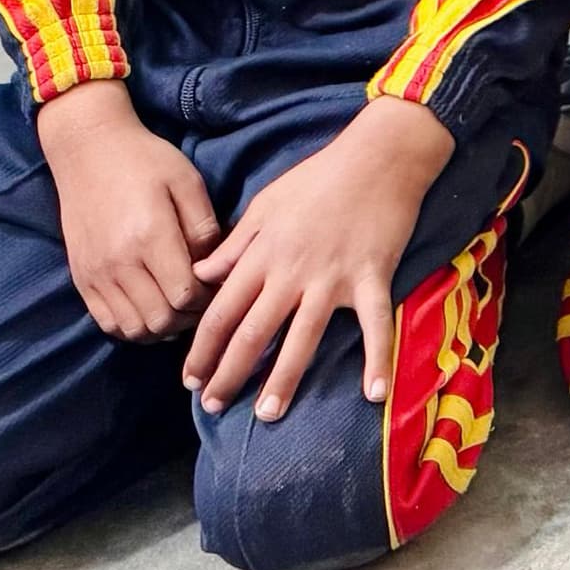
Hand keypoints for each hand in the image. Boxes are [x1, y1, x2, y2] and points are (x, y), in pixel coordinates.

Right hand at [35, 79, 218, 340]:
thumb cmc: (146, 161)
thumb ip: (204, 227)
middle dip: (189, 318)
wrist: (88, 151)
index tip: (219, 284)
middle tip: (203, 299)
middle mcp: (119, 263)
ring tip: (179, 306)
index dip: (209, 299)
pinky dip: (133, 327)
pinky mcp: (82, 280)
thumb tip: (216, 268)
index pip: (185, 295)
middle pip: (161, 320)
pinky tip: (151, 309)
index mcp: (150, 236)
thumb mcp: (187, 182)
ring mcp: (96, 275)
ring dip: (163, 328)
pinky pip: (108, 324)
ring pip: (134, 330)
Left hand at [182, 96, 453, 421]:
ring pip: (303, 337)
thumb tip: (200, 277)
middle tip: (213, 407)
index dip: (202, 349)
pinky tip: (374, 395)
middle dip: (230, 374)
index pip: (221, 311)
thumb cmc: (319, 176)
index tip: (189, 380)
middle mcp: (292, 271)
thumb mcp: (265, 202)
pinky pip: (375, 325)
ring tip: (267, 415)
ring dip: (284, 379)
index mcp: (263, 253)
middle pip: (254, 332)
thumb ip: (233, 244)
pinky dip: (377, 360)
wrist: (380, 155)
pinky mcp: (373, 277)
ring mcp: (334, 277)